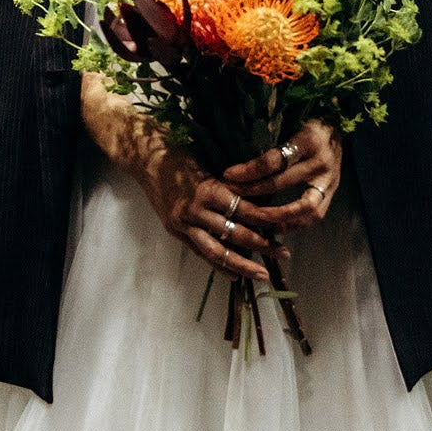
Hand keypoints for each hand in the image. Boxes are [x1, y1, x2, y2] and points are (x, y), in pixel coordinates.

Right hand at [139, 145, 291, 281]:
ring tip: (262, 274)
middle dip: (262, 245)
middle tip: (283, 254)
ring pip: (216, 251)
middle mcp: (196, 210)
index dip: (266, 221)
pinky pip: (200, 252)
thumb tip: (264, 199)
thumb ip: (233, 184)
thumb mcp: (211, 163)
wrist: (145, 159)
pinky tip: (234, 276)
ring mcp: (183, 224)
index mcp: (209, 189)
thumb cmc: (181, 154)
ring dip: (242, 264)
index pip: (245, 210)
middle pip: (235, 233)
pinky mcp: (176, 231)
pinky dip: (218, 265)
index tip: (286, 227)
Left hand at [222, 121, 341, 233]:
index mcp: (309, 139)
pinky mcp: (332, 192)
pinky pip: (314, 216)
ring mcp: (330, 179)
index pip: (275, 160)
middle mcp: (322, 161)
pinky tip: (274, 226)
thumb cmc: (309, 122)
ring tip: (255, 219)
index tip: (229, 175)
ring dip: (277, 217)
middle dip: (254, 191)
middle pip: (282, 182)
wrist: (339, 127)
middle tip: (233, 196)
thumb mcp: (292, 120)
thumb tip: (239, 157)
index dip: (250, 170)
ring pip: (304, 207)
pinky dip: (294, 224)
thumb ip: (270, 135)